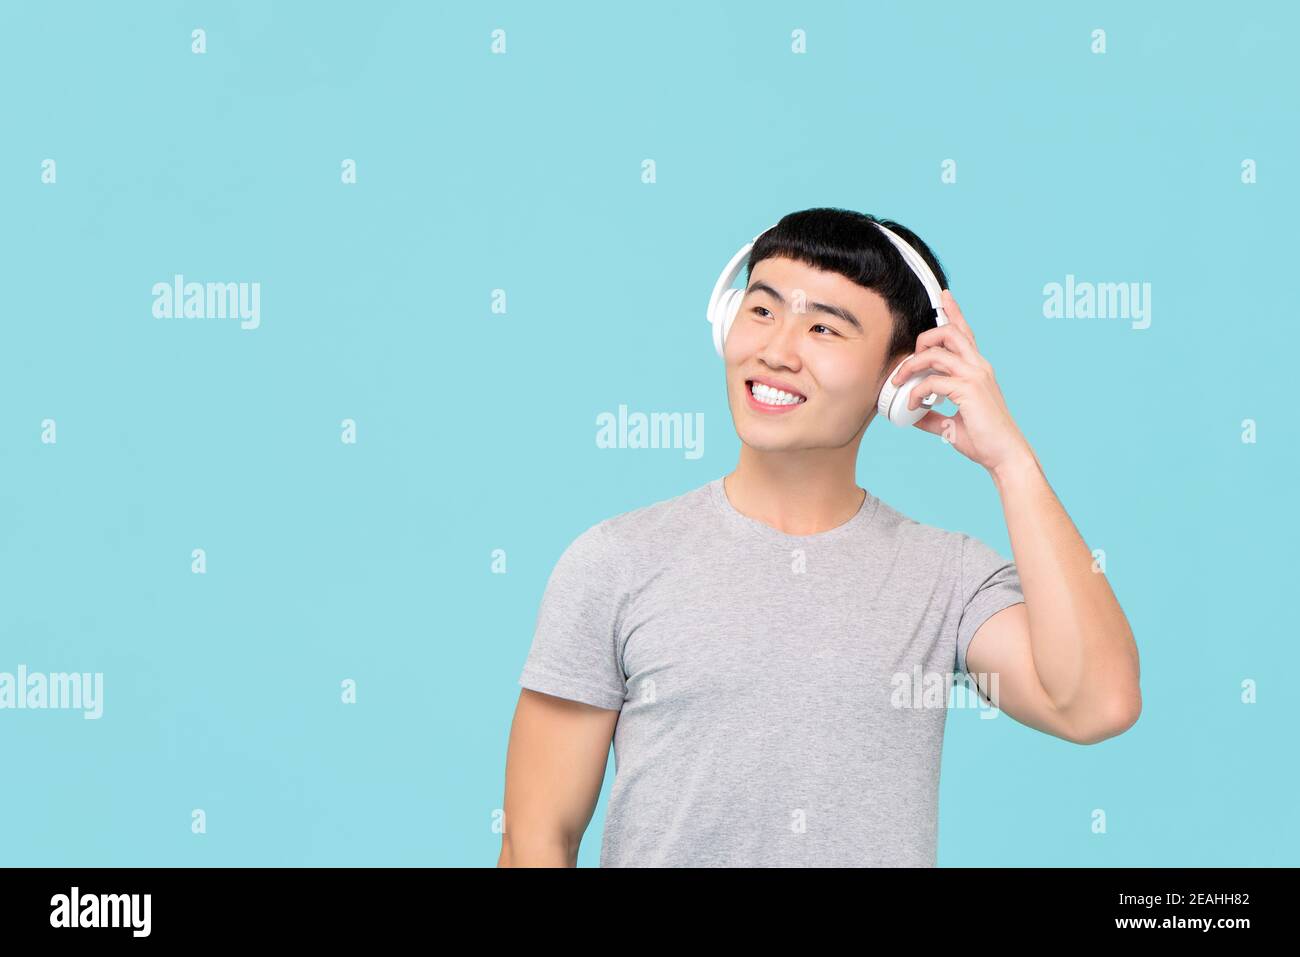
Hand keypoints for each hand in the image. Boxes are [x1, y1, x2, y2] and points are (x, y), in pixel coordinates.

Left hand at [888, 289, 1033, 474]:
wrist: (1004, 455)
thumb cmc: (984, 440)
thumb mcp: (951, 425)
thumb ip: (932, 416)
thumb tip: (912, 414)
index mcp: (978, 369)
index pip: (966, 333)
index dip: (955, 312)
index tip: (944, 296)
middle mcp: (979, 366)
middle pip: (949, 332)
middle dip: (923, 338)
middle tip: (909, 361)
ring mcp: (975, 376)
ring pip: (937, 352)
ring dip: (912, 365)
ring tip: (900, 381)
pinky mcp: (969, 390)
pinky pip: (933, 381)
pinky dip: (917, 391)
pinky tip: (913, 403)